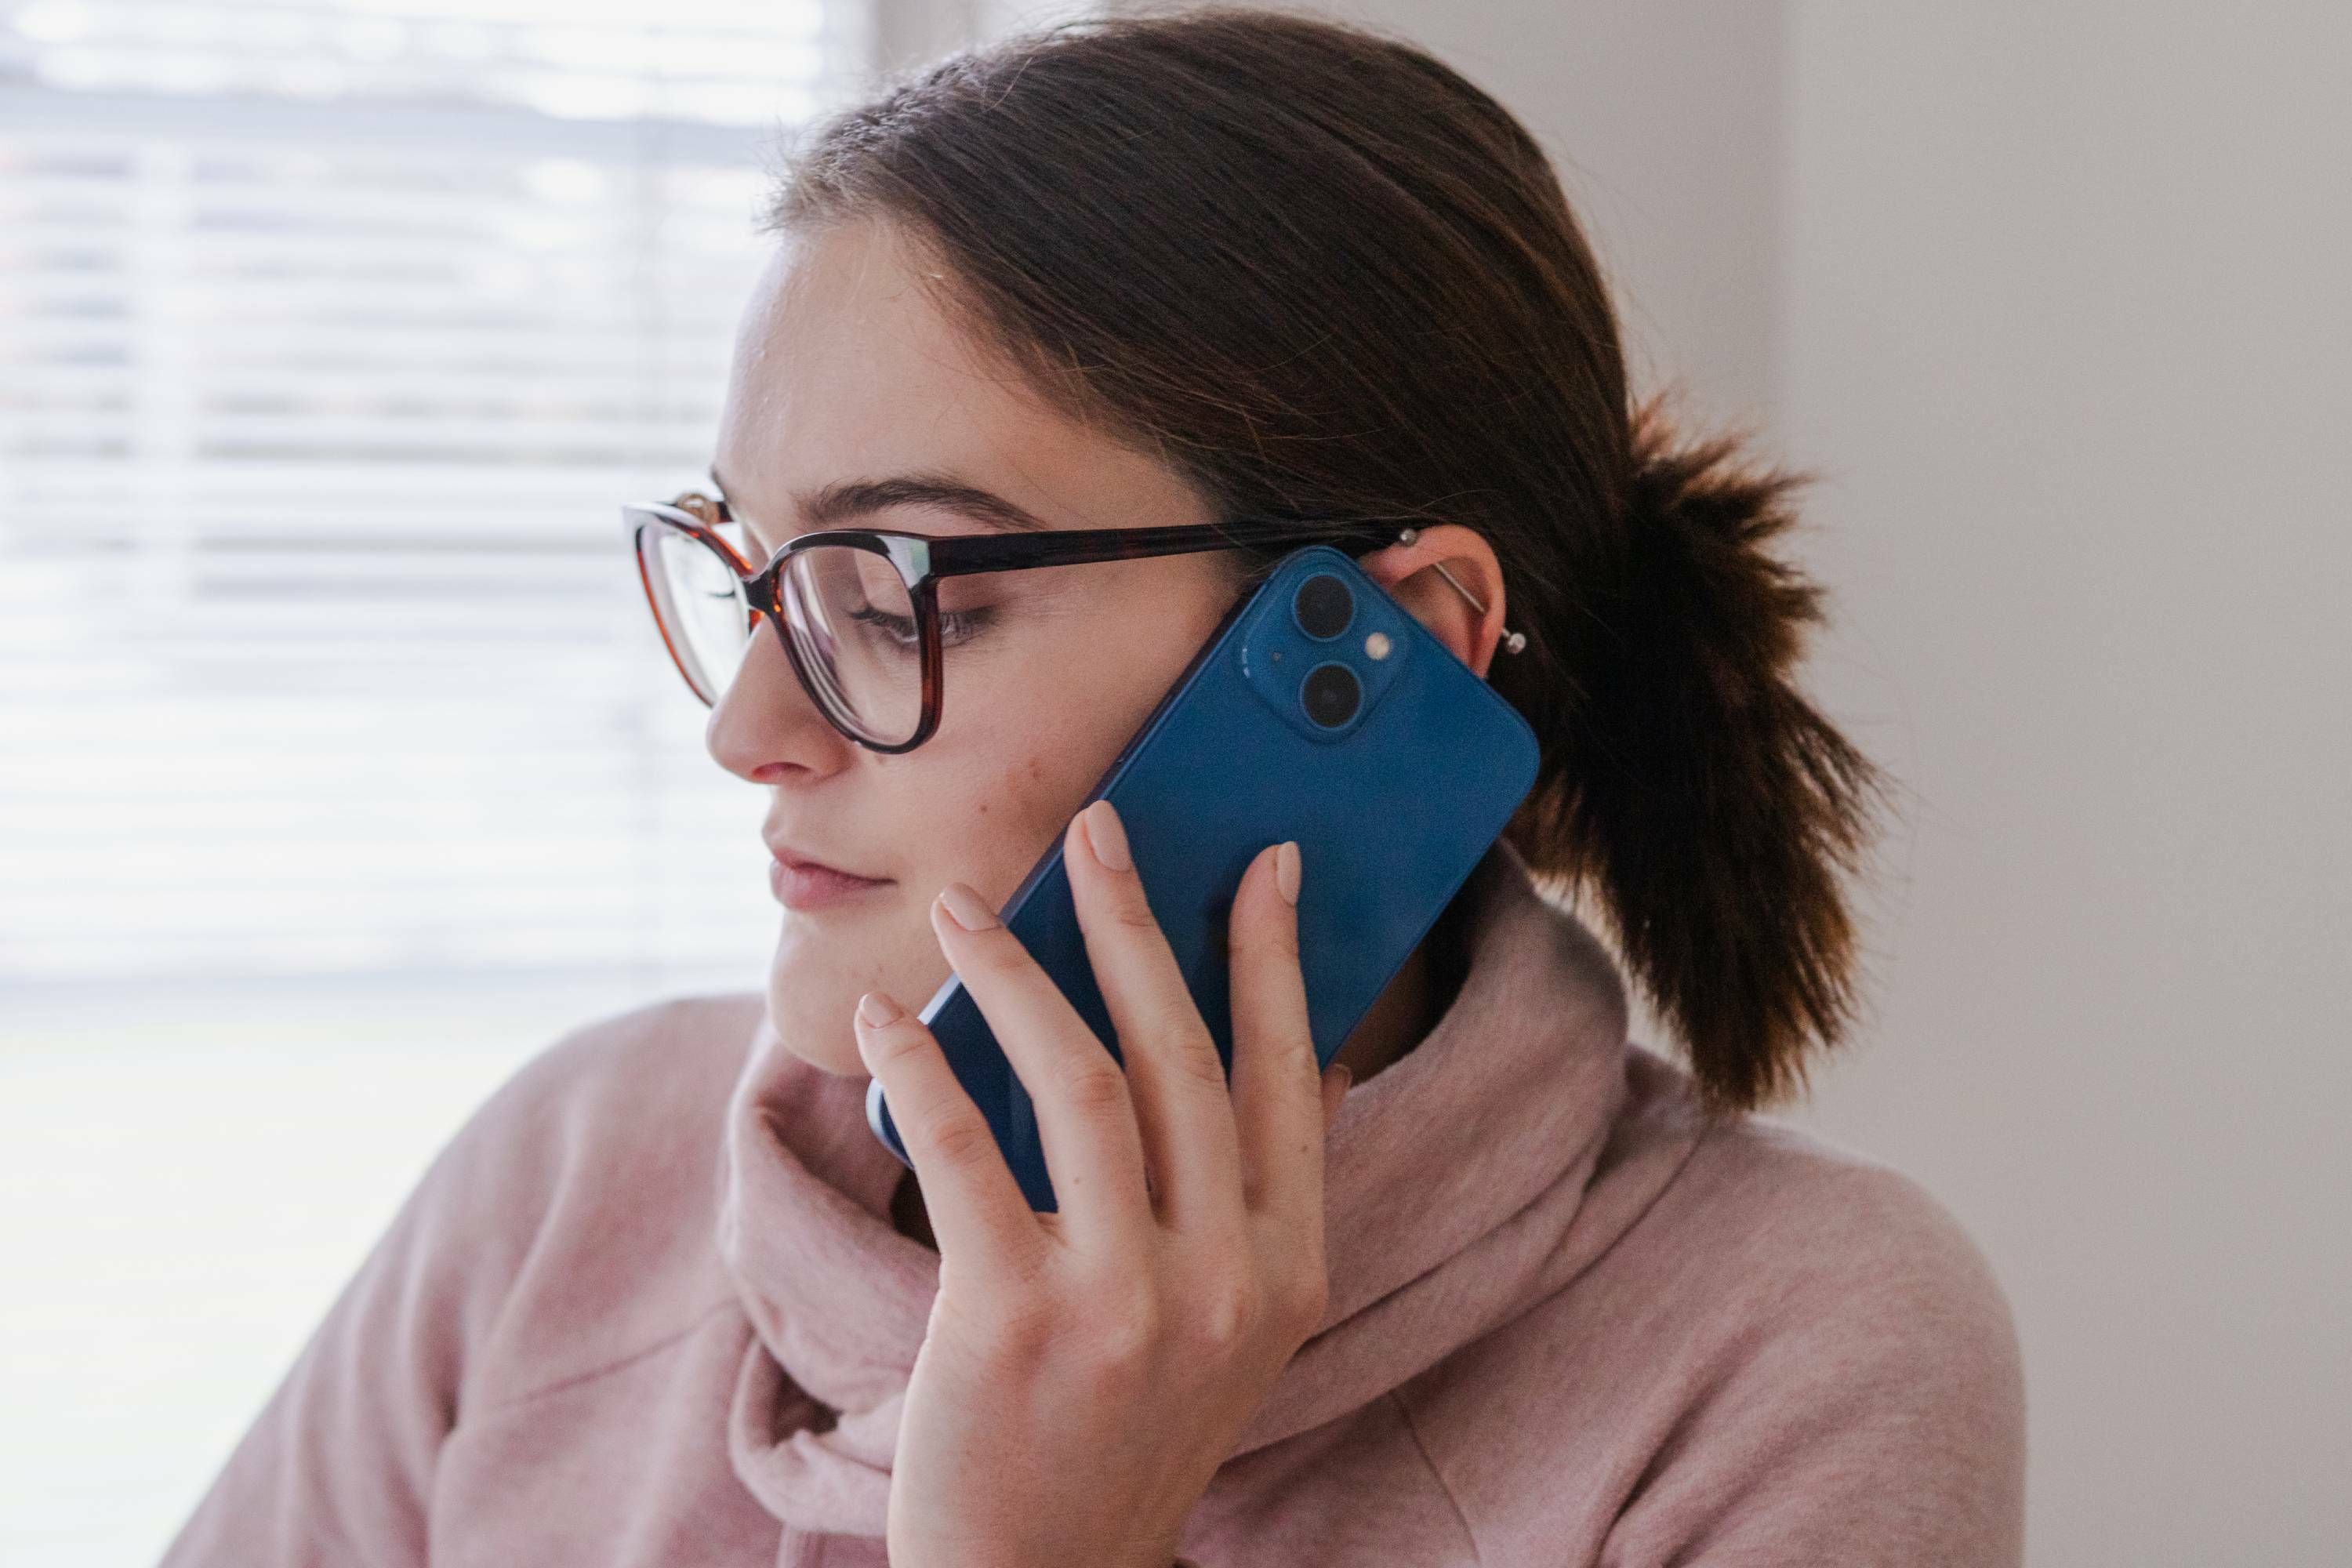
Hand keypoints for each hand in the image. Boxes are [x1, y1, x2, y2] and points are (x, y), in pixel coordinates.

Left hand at [851, 798, 1350, 1567]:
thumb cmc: (1123, 1431)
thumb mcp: (1236, 1329)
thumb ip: (1265, 1199)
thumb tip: (1304, 1056)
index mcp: (1290, 1270)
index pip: (1291, 1076)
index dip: (1278, 957)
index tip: (1262, 861)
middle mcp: (1226, 1281)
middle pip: (1186, 1052)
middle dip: (1138, 921)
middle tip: (1097, 829)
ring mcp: (1125, 1305)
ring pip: (1085, 1081)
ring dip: (1018, 973)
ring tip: (963, 909)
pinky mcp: (1013, 1322)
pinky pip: (964, 1149)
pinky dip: (921, 1065)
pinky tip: (885, 1021)